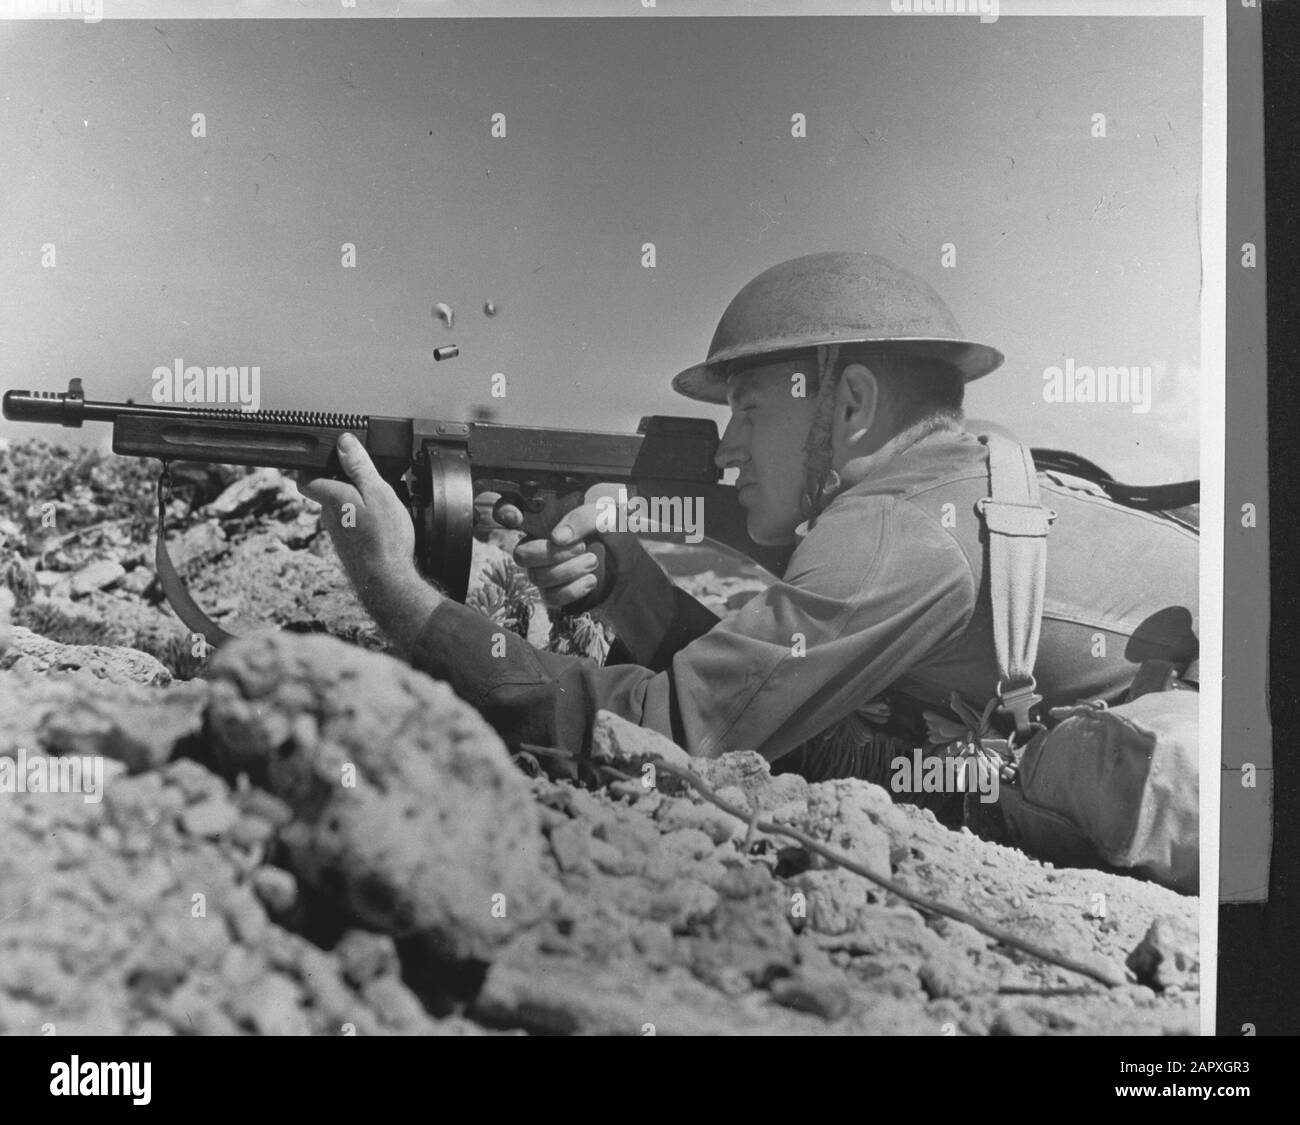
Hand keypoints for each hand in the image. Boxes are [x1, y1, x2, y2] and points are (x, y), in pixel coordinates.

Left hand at [297, 433, 437, 644]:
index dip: (313, 467)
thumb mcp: (378, 493)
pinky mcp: (347, 549)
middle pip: (327, 492)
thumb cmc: (384, 539)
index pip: (305, 478)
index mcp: (333, 498)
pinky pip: (351, 527)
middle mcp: (329, 516)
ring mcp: (337, 535)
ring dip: (355, 504)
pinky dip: (362, 523)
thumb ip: (359, 467)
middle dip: (344, 484)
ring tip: (381, 505)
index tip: (330, 460)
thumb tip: (344, 442)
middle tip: (370, 481)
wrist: (387, 582)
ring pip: (340, 511)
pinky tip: (382, 528)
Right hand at [510, 501, 610, 610]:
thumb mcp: (606, 517)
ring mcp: (544, 574)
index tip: (514, 516)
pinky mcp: (555, 596)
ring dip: (569, 570)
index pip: (512, 515)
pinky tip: (591, 581)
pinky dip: (572, 590)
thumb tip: (557, 537)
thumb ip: (582, 518)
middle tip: (581, 547)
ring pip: (538, 578)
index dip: (504, 513)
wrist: (631, 566)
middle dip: (552, 554)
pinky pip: (551, 598)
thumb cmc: (615, 535)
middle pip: (522, 555)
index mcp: (546, 524)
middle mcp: (539, 549)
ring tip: (593, 561)